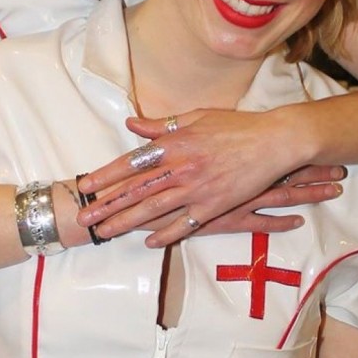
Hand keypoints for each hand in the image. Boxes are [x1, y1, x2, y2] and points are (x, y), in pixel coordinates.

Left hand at [77, 108, 345, 246]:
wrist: (273, 142)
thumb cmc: (236, 126)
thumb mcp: (197, 117)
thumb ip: (162, 126)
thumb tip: (131, 125)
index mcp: (175, 143)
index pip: (133, 162)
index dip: (107, 176)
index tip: (87, 186)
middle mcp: (182, 167)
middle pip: (137, 190)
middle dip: (108, 205)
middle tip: (84, 219)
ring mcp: (198, 189)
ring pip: (155, 209)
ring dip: (126, 222)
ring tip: (105, 232)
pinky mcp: (215, 206)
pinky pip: (185, 224)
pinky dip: (166, 234)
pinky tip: (149, 241)